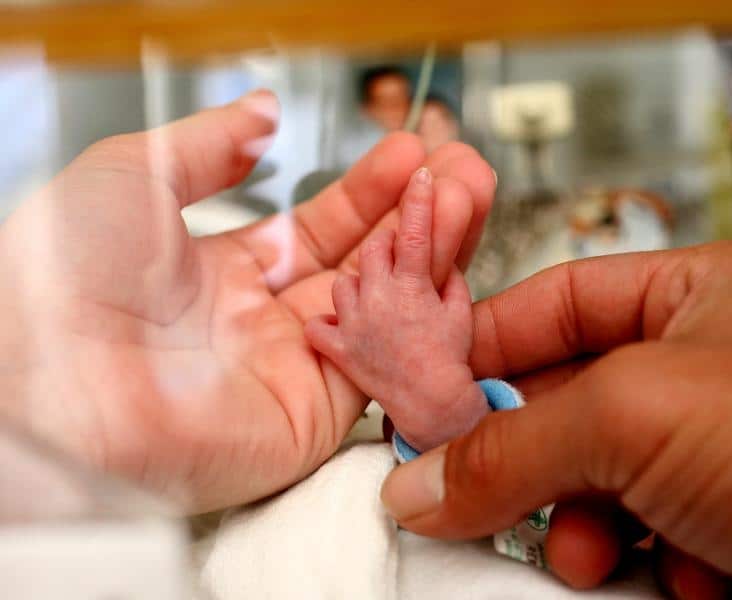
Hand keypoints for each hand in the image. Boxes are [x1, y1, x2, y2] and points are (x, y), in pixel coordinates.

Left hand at [0, 90, 495, 512]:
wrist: (52, 376)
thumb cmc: (67, 275)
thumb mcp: (135, 174)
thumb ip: (209, 144)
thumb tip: (262, 113)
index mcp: (220, 277)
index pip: (315, 231)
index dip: (364, 193)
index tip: (406, 153)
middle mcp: (261, 325)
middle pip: (358, 267)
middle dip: (413, 216)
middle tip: (458, 170)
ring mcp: (292, 370)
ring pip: (381, 308)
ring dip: (428, 250)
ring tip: (467, 191)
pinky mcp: (314, 415)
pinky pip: (385, 360)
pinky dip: (420, 311)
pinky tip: (446, 256)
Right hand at [380, 241, 731, 597]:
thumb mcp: (644, 415)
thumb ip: (517, 445)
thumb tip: (422, 482)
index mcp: (698, 296)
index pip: (554, 304)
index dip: (484, 346)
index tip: (425, 397)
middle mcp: (709, 368)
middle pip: (570, 402)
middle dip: (527, 456)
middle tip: (478, 495)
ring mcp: (726, 451)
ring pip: (604, 482)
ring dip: (581, 527)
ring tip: (587, 553)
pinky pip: (652, 539)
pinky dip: (641, 567)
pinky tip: (672, 580)